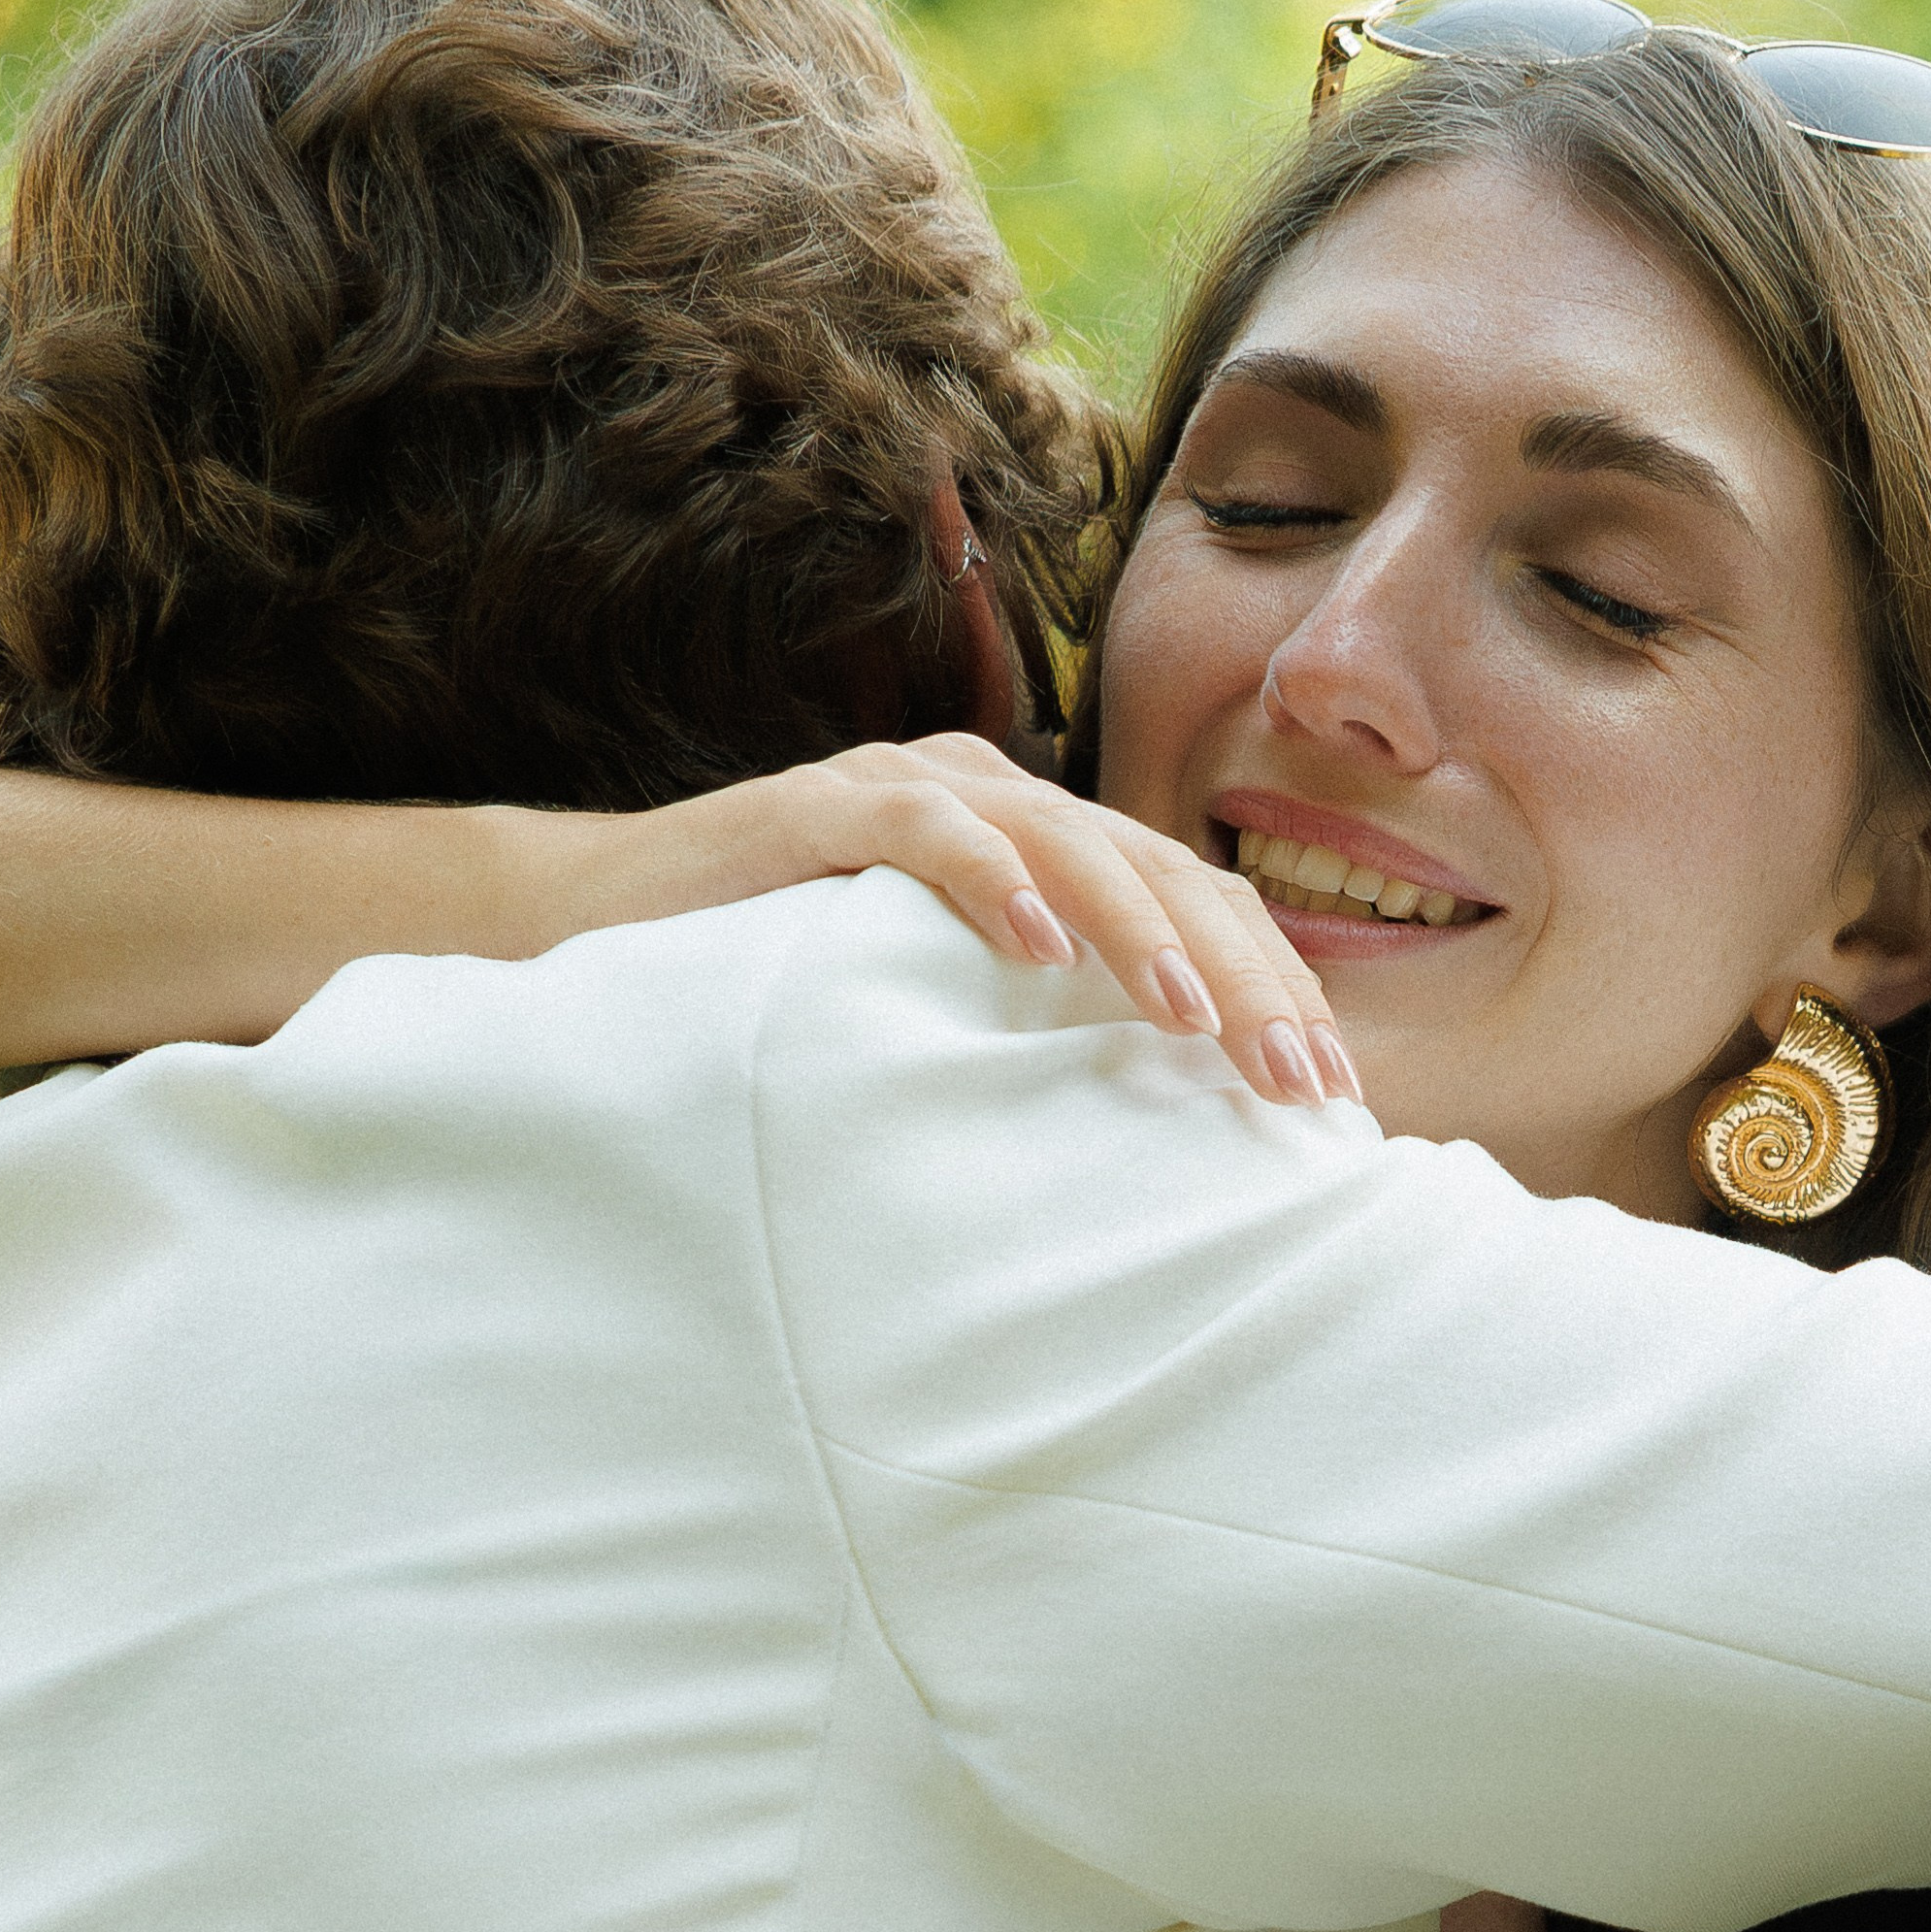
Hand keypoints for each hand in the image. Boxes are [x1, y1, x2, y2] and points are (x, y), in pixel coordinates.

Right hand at [537, 734, 1359, 1110]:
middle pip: (1158, 868)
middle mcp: (995, 796)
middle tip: (1300, 1082)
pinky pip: (925, 829)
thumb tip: (1167, 1142)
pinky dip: (986, 878)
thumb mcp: (942, 1016)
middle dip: (1243, 977)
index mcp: (1042, 844)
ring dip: (1141, 936)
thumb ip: (1040, 1037)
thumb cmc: (781, 991)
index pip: (1194, 896)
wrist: (598, 929)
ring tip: (1199, 1026)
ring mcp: (909, 789)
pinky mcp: (819, 809)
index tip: (1332, 1096)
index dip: (1275, 985)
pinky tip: (1034, 946)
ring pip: (1066, 841)